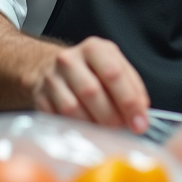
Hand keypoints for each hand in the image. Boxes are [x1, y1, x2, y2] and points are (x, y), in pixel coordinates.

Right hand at [28, 37, 150, 133]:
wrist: (52, 69)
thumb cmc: (91, 70)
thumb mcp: (114, 66)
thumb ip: (132, 87)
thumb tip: (141, 113)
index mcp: (94, 48)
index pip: (113, 74)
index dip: (129, 101)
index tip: (140, 123)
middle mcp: (69, 60)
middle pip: (92, 92)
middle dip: (112, 117)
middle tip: (122, 130)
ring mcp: (52, 78)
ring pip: (72, 108)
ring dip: (93, 126)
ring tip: (106, 133)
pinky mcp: (40, 98)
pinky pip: (58, 119)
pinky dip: (75, 130)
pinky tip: (87, 134)